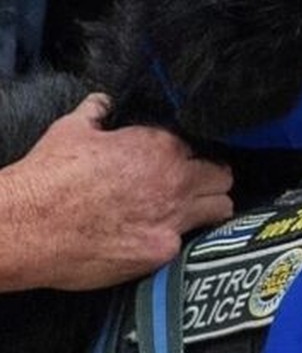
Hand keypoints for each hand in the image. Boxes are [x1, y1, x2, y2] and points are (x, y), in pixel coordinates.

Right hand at [2, 94, 233, 290]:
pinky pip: (189, 242)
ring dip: (211, 206)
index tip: (185, 162)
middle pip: (222, 177)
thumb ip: (98, 112)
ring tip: (195, 210)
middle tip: (198, 185)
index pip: (199, 146)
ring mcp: (174, 216)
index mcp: (160, 146)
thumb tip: (104, 102)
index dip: (192, 155)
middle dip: (213, 179)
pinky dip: (179, 238)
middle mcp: (176, 179)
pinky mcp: (164, 249)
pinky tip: (162, 235)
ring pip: (220, 207)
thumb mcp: (72, 130)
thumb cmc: (48, 178)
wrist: (29, 226)